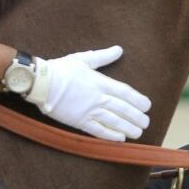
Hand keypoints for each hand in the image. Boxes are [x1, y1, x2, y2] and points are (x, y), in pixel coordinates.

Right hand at [25, 46, 150, 140]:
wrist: (41, 83)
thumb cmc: (61, 69)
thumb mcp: (83, 59)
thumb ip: (103, 56)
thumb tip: (119, 50)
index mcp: (100, 82)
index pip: (125, 92)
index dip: (138, 100)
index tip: (147, 106)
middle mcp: (98, 98)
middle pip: (122, 109)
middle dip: (136, 117)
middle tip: (146, 122)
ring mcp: (89, 111)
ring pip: (113, 121)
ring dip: (128, 128)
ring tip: (138, 133)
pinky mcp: (79, 121)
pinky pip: (98, 130)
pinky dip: (110, 135)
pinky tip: (120, 138)